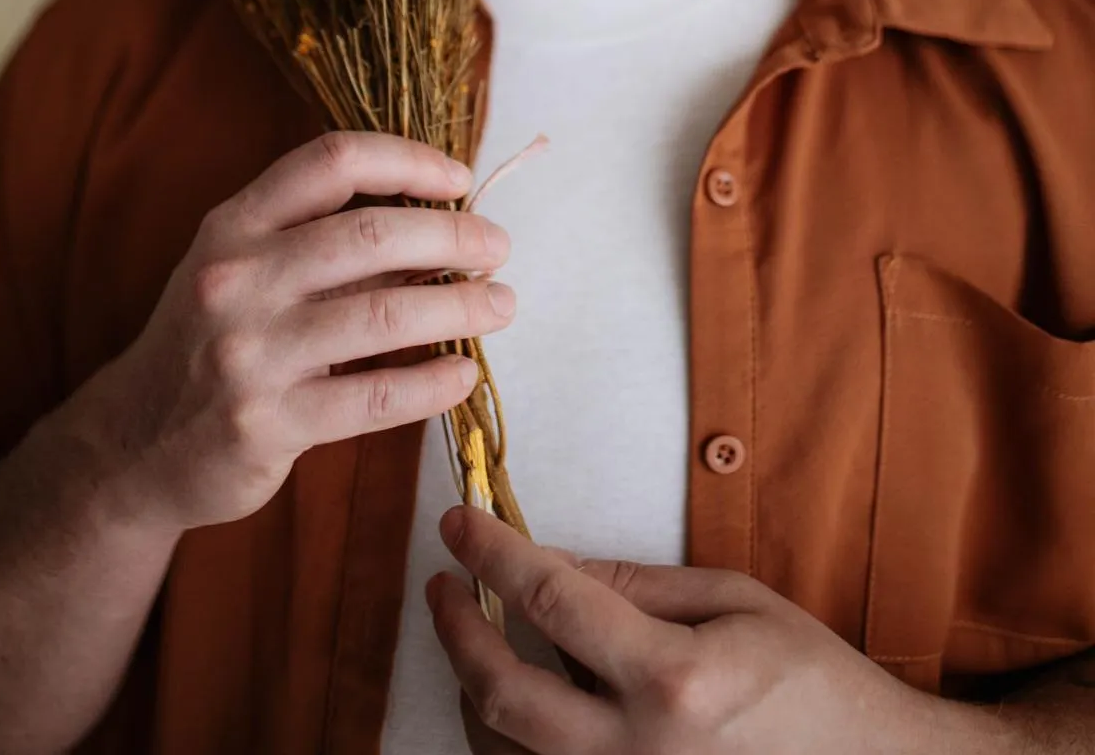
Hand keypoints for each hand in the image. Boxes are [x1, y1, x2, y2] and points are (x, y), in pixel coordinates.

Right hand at [75, 132, 515, 533]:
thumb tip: (441, 225)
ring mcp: (248, 353)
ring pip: (385, 314)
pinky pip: (375, 398)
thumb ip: (327, 243)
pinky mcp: (266, 425)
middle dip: (453, 236)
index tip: (459, 179)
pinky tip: (463, 375)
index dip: (407, 159)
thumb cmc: (212, 338)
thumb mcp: (248, 271)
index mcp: (234, 224)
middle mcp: (235, 278)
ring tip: (500, 306)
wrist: (133, 444)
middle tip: (498, 248)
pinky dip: (432, 384)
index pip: (332, 161)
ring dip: (461, 307)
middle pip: (371, 234)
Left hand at [427, 504, 981, 754]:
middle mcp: (638, 750)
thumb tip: (551, 561)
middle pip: (505, 693)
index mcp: (673, 678)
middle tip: (441, 583)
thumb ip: (637, 582)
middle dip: (456, 630)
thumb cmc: (812, 680)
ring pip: (506, 752)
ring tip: (470, 634)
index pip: (551, 598)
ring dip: (473, 688)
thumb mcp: (734, 600)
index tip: (458, 520)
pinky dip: (508, 738)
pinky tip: (512, 693)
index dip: (491, 552)